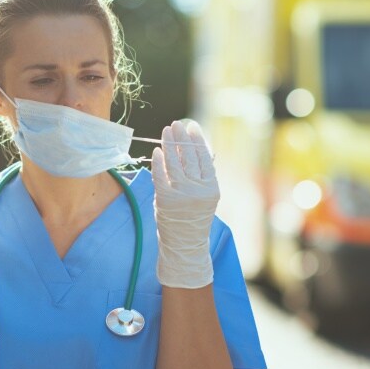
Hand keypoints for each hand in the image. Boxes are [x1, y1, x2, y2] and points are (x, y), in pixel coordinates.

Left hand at [152, 121, 219, 287]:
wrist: (185, 244)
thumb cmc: (195, 218)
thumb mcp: (206, 197)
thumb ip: (202, 175)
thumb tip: (194, 148)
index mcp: (212, 187)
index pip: (205, 157)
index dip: (198, 140)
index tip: (193, 127)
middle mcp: (198, 190)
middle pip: (189, 157)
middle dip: (182, 137)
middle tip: (176, 124)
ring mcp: (181, 194)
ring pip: (174, 162)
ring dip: (170, 144)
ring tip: (167, 131)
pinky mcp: (165, 199)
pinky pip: (160, 175)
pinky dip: (158, 161)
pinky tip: (157, 151)